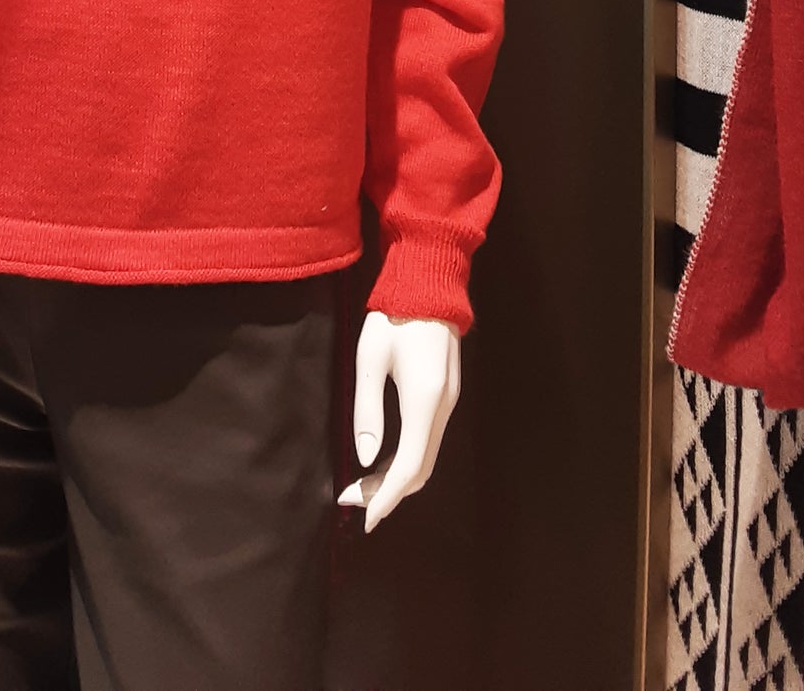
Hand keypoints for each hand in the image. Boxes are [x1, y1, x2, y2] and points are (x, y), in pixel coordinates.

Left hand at [336, 309, 460, 531]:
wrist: (429, 285)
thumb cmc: (393, 318)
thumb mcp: (370, 359)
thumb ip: (367, 410)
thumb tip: (365, 458)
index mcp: (425, 400)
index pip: (409, 466)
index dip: (388, 497)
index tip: (365, 517)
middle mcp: (444, 407)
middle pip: (421, 469)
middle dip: (389, 492)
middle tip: (353, 499)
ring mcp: (450, 401)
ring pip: (427, 457)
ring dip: (397, 477)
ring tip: (363, 484)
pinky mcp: (447, 394)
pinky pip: (429, 440)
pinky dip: (407, 458)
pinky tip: (383, 458)